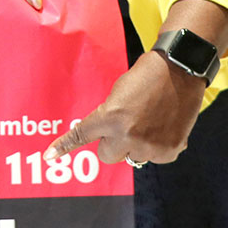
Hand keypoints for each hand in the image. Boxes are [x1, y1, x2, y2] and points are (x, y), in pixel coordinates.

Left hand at [44, 50, 204, 164]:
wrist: (179, 70)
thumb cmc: (146, 77)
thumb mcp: (117, 93)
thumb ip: (109, 117)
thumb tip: (107, 135)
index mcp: (110, 118)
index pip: (81, 135)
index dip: (64, 147)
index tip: (49, 156)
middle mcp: (128, 136)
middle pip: (107, 156)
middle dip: (112, 144)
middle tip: (124, 125)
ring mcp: (149, 146)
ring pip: (133, 157)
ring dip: (136, 145)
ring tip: (149, 120)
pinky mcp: (169, 151)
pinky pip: (155, 157)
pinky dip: (157, 146)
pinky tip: (162, 125)